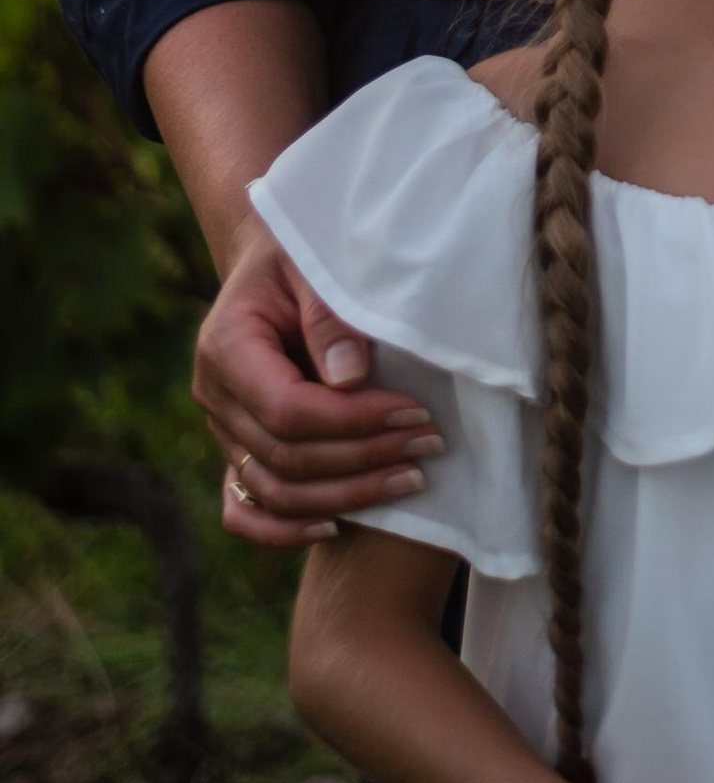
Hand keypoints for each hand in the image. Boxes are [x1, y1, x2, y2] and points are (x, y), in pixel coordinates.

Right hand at [195, 224, 441, 546]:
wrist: (272, 257)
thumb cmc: (301, 252)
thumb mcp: (314, 262)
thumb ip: (329, 316)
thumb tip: (350, 378)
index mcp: (226, 347)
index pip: (288, 410)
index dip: (353, 421)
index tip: (414, 412)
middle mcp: (215, 397)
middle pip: (286, 457)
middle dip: (364, 457)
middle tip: (430, 444)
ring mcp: (222, 430)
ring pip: (274, 491)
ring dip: (346, 494)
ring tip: (411, 478)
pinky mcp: (236, 449)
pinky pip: (245, 510)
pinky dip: (284, 531)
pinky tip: (338, 526)